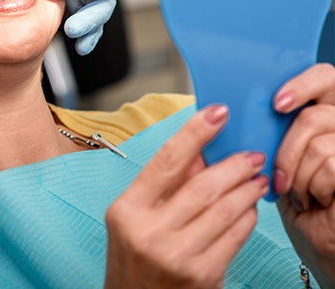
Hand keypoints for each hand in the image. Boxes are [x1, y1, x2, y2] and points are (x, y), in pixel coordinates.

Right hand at [104, 105, 267, 288]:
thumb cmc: (133, 255)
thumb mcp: (134, 214)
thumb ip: (164, 182)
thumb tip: (200, 150)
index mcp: (127, 210)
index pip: (166, 161)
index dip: (194, 132)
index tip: (217, 112)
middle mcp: (150, 233)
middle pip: (203, 186)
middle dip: (233, 165)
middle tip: (251, 154)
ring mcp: (178, 256)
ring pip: (224, 210)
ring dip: (246, 189)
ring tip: (256, 177)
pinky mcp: (203, 276)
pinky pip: (235, 236)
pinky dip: (247, 216)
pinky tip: (249, 206)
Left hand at [273, 63, 334, 286]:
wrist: (320, 241)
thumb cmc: (296, 197)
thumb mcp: (278, 154)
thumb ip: (268, 126)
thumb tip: (226, 108)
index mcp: (325, 111)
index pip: (325, 76)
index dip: (303, 84)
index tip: (277, 104)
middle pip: (317, 114)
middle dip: (289, 147)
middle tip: (279, 173)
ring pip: (320, 142)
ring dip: (299, 173)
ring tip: (298, 191)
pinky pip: (332, 164)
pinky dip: (315, 186)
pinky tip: (314, 199)